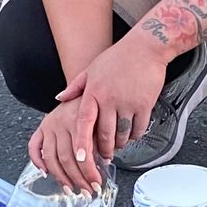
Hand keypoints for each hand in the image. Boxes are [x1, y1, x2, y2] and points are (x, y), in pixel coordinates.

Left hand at [27, 33, 170, 190]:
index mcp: (93, 92)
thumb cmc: (119, 57)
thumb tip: (60, 99)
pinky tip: (131, 134)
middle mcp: (109, 99)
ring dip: (120, 144)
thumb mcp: (92, 69)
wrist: (146, 47)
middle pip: (105, 135)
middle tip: (104, 157)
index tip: (80, 158)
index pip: (84, 123)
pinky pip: (138, 129)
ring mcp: (128, 103)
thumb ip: (75, 87)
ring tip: (118, 145)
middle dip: (104, 150)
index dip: (82, 143)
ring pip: (122, 135)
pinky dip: (135, 136)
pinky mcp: (145, 105)